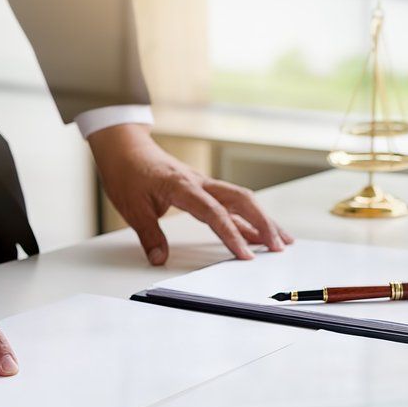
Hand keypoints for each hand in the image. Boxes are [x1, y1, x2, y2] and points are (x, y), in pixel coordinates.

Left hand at [88, 124, 293, 264]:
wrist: (125, 147)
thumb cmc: (128, 172)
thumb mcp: (132, 207)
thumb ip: (149, 235)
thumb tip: (159, 259)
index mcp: (183, 186)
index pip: (215, 213)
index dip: (232, 234)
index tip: (246, 255)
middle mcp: (200, 183)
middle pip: (241, 200)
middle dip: (263, 224)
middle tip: (278, 247)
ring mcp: (205, 184)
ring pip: (243, 200)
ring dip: (263, 220)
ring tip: (282, 241)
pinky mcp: (205, 188)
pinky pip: (232, 203)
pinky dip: (248, 218)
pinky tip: (259, 232)